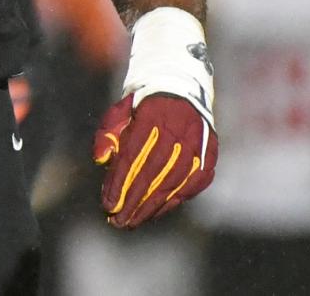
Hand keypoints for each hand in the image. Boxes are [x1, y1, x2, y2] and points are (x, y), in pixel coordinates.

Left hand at [93, 92, 217, 228]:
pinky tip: (157, 212)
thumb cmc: (143, 106)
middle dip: (133, 202)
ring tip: (133, 221)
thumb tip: (100, 160)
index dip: (120, 183)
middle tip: (118, 221)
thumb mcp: (120, 110)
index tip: (108, 204)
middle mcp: (177, 130)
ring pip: (173, 183)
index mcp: (151, 115)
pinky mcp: (210, 154)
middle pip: (152, 174)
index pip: (133, 156)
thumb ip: (107, 132)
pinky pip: (192, 185)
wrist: (180, 89)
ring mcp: (197, 143)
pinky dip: (174, 201)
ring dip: (151, 207)